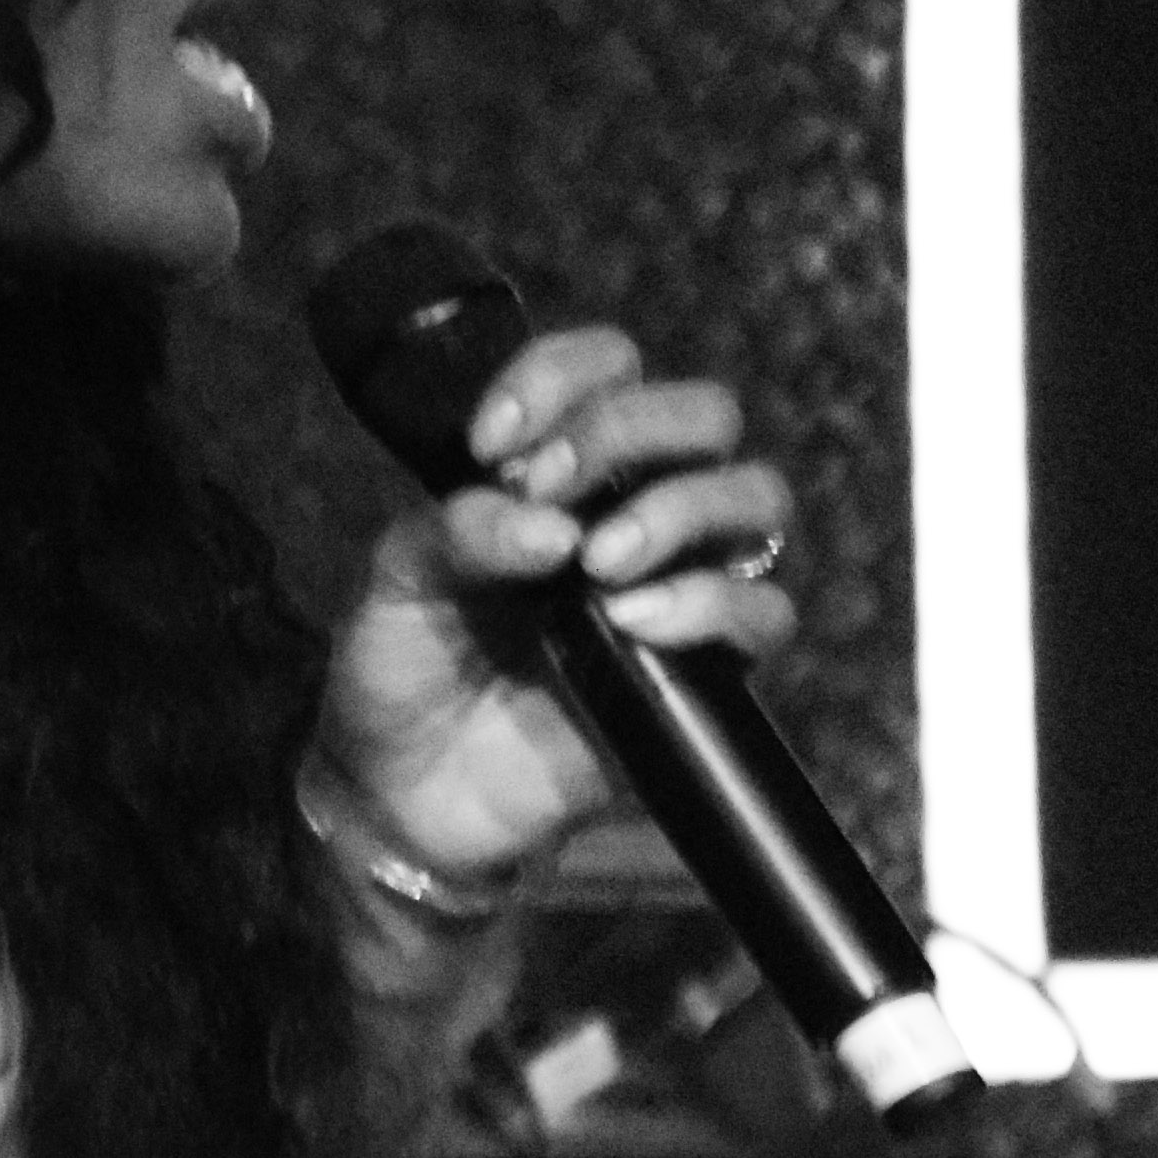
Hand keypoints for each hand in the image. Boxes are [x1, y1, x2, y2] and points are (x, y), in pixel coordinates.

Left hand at [316, 320, 802, 891]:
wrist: (401, 792)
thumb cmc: (402, 667)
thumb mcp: (396, 582)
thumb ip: (458, 528)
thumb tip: (549, 519)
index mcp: (557, 466)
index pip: (609, 365)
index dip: (562, 375)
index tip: (488, 442)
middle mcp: (631, 507)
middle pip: (703, 413)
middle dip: (626, 431)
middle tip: (547, 487)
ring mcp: (674, 583)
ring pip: (754, 496)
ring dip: (680, 507)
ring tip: (598, 560)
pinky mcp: (700, 670)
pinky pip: (761, 612)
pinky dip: (707, 601)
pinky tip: (632, 618)